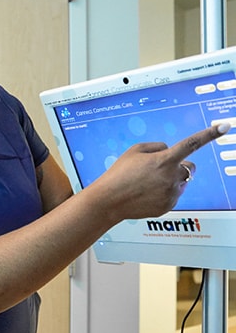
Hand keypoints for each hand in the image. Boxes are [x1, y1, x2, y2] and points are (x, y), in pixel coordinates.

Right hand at [94, 122, 230, 220]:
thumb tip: (168, 150)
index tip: (224, 127)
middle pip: (189, 167)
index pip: (192, 144)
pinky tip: (147, 194)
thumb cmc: (118, 175)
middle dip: (179, 165)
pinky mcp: (168, 206)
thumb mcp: (134, 151)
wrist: (109, 201)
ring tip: (147, 184)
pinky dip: (164, 193)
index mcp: (164, 160)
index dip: (210, 134)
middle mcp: (171, 177)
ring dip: (170, 180)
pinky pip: (173, 195)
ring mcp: (171, 193)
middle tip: (160, 169)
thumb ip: (157, 146)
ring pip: (181, 182)